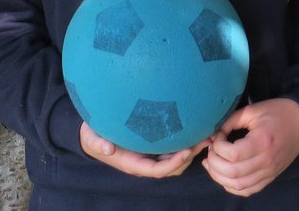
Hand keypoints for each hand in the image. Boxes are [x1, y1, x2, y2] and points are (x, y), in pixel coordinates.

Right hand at [78, 122, 206, 177]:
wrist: (91, 135)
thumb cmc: (93, 136)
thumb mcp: (92, 138)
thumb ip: (99, 143)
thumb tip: (107, 149)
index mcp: (134, 163)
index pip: (158, 169)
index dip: (174, 162)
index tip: (187, 151)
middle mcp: (145, 162)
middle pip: (172, 166)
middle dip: (190, 156)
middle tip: (205, 140)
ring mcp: (150, 155)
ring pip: (176, 159)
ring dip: (191, 150)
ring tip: (206, 134)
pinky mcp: (153, 146)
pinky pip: (173, 149)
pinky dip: (185, 142)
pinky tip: (195, 129)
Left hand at [203, 98, 298, 196]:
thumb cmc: (276, 113)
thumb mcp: (252, 110)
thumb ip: (230, 121)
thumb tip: (212, 135)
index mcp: (262, 141)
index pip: (233, 154)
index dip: (218, 147)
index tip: (217, 136)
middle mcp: (266, 161)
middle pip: (233, 172)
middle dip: (214, 162)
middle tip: (211, 150)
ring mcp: (269, 173)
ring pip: (238, 185)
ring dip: (219, 177)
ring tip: (211, 163)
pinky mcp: (269, 178)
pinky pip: (247, 190)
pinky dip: (231, 186)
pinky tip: (223, 175)